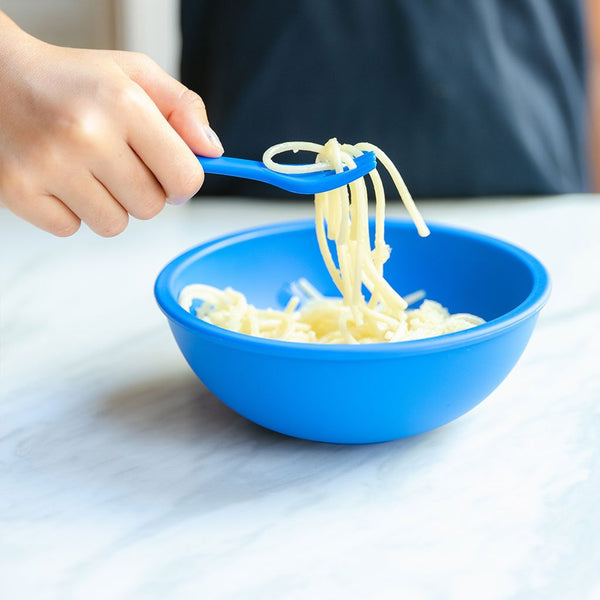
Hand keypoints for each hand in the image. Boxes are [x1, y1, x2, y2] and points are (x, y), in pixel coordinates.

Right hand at [0, 13, 223, 236]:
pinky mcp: (18, 191)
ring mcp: (48, 166)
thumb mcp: (137, 74)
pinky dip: (71, 212)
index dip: (184, 183)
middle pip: (151, 207)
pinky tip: (61, 179)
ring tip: (88, 170)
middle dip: (144, 191)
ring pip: (114, 225)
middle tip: (120, 163)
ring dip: (109, 205)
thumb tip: (212, 152)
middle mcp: (86, 135)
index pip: (185, 178)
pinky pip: (71, 229)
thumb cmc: (75, 80)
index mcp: (123, 103)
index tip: (171, 175)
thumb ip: (184, 108)